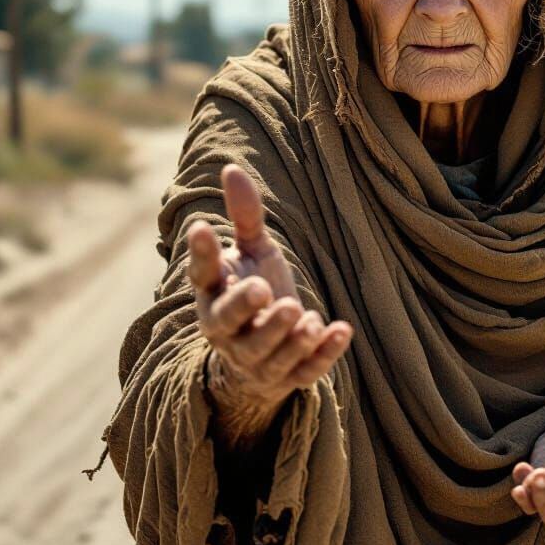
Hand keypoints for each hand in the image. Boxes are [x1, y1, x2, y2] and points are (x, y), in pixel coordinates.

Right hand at [187, 164, 352, 431]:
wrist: (261, 361)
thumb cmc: (256, 291)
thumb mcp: (252, 253)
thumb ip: (244, 217)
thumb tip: (230, 167)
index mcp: (214, 295)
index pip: (202, 275)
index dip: (201, 253)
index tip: (202, 226)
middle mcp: (228, 331)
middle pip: (229, 321)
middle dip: (245, 306)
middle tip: (266, 289)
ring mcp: (257, 359)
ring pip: (268, 352)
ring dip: (288, 336)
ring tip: (304, 316)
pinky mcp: (289, 377)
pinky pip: (306, 371)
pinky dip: (324, 354)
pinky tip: (342, 330)